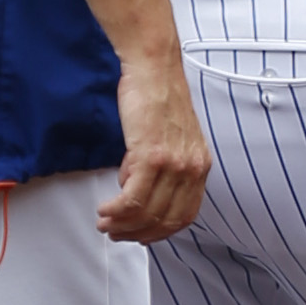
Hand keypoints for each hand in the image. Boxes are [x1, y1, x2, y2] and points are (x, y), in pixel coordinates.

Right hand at [99, 49, 207, 240]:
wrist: (153, 69)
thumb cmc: (157, 98)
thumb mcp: (170, 139)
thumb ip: (159, 167)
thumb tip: (133, 186)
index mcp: (199, 165)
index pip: (186, 214)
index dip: (160, 231)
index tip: (141, 235)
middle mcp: (192, 167)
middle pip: (166, 219)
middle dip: (137, 233)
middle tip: (116, 233)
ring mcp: (174, 163)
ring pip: (147, 212)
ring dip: (122, 224)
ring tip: (106, 222)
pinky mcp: (152, 155)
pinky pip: (133, 198)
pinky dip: (116, 210)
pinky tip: (105, 209)